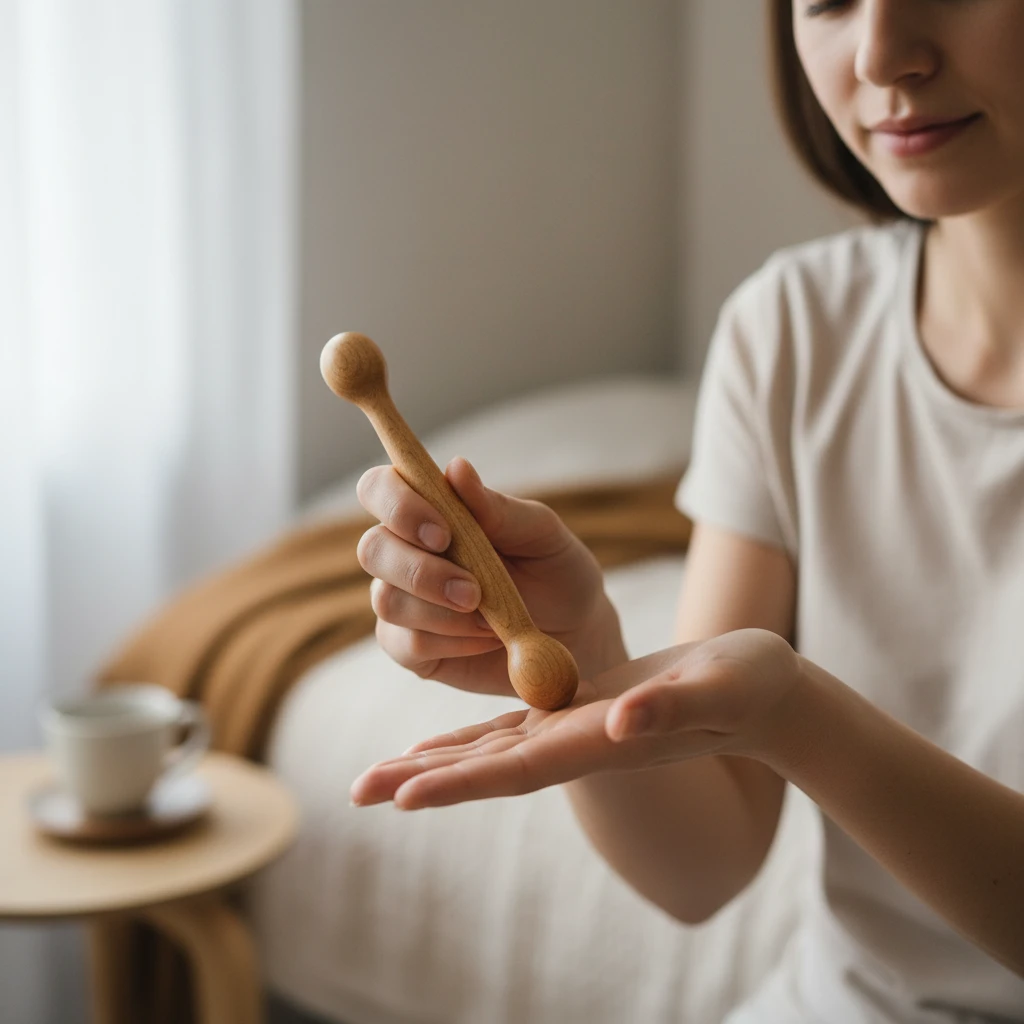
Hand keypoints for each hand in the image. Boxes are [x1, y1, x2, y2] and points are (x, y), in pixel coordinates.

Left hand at [351, 628, 803, 808]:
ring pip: (489, 752)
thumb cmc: (749, 686)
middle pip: (488, 768)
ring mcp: (574, 731)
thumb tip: (621, 720)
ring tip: (374, 778)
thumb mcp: (720, 684)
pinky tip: (430, 749)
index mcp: (604, 739)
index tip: (404, 796)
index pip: (521, 765)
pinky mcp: (575, 712)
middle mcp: (579, 743)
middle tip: (357, 792)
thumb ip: (673, 704)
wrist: (759, 695)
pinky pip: (508, 730)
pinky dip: (465, 741)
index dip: (462, 780)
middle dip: (423, 781)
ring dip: (431, 766)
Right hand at [355, 456, 619, 696]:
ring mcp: (403, 599)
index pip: (380, 488)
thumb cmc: (555, 571)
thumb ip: (497, 507)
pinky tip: (485, 638)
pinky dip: (451, 643)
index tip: (443, 532)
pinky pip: (407, 645)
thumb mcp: (540, 534)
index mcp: (430, 508)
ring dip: (441, 613)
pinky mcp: (411, 647)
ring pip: (386, 601)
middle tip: (474, 591)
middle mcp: (405, 550)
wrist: (576, 633)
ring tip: (492, 618)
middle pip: (371, 548)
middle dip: (419, 571)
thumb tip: (456, 467)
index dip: (397, 504)